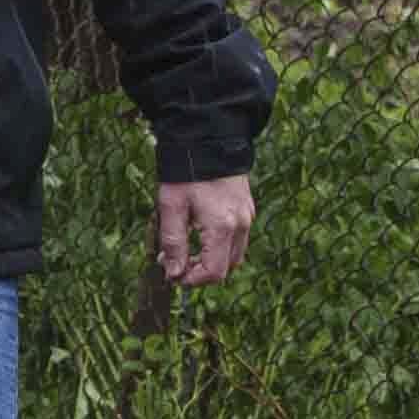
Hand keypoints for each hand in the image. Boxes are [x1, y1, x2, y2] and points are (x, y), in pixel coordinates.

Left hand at [151, 171, 258, 288]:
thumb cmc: (185, 173)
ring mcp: (247, 216)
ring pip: (233, 254)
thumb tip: (174, 273)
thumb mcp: (171, 207)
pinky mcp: (247, 208)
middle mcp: (240, 224)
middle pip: (226, 267)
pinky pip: (237, 238)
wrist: (208, 138)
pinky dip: (219, 245)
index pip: (214, 273)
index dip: (192, 280)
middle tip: (174, 260)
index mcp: (222, 226)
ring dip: (211, 259)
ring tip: (185, 247)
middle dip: (200, 271)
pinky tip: (198, 232)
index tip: (172, 274)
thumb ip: (173, 243)